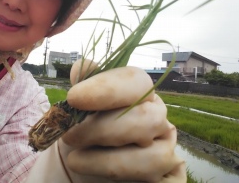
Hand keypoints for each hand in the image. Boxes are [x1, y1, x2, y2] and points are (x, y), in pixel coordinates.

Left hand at [59, 60, 185, 181]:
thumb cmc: (75, 144)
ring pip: (156, 155)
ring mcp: (166, 152)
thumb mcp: (71, 116)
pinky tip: (95, 174)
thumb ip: (81, 92)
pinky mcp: (169, 181)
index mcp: (138, 96)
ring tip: (75, 160)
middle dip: (103, 129)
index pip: (138, 81)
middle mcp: (158, 120)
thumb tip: (83, 67)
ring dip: (108, 160)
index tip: (74, 97)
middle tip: (69, 135)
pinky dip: (126, 179)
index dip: (107, 88)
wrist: (72, 178)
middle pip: (149, 117)